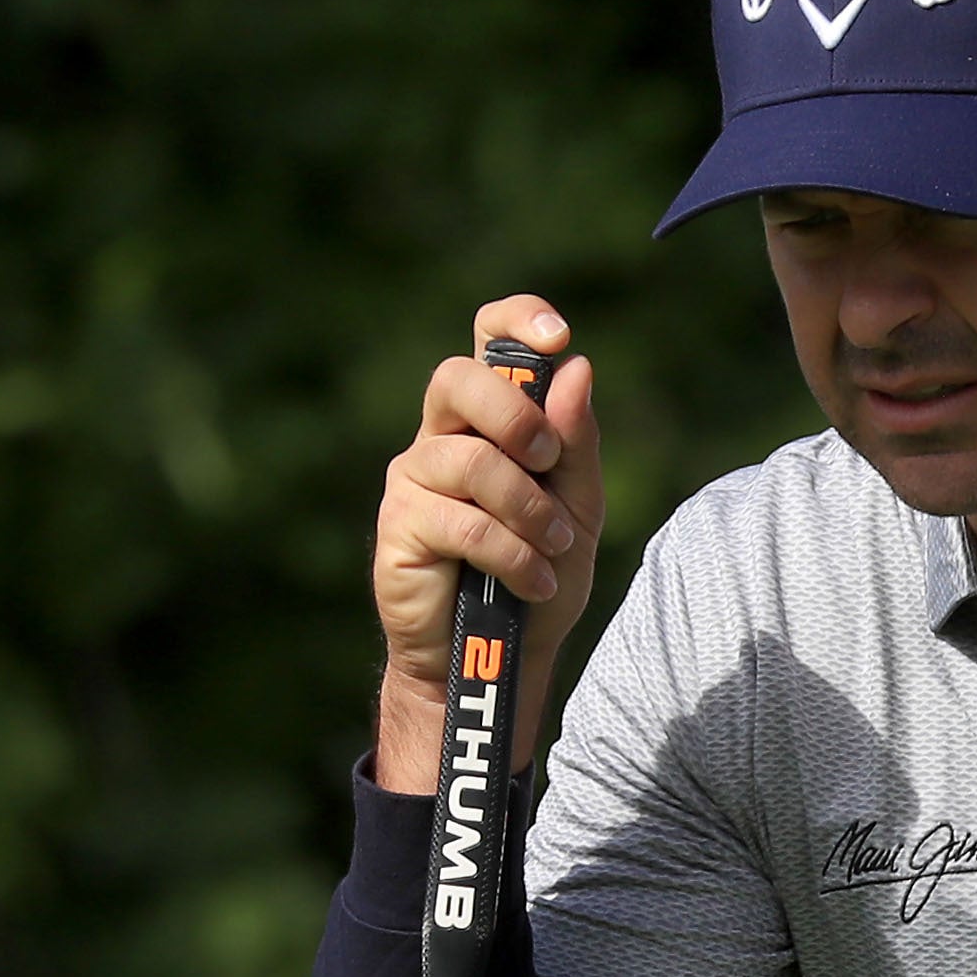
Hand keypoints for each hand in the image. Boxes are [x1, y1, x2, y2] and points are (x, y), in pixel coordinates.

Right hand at [371, 296, 603, 791]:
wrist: (503, 657)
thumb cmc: (537, 577)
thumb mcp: (577, 509)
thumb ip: (576, 443)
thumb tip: (576, 368)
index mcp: (488, 420)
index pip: (487, 339)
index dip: (516, 319)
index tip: (556, 334)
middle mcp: (442, 437)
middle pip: (460, 378)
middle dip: (517, 416)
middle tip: (548, 460)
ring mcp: (414, 479)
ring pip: (472, 460)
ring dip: (529, 508)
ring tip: (553, 550)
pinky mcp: (398, 527)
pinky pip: (463, 521)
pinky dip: (512, 553)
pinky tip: (531, 581)